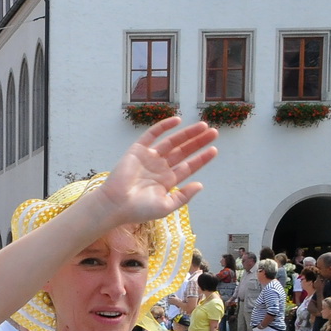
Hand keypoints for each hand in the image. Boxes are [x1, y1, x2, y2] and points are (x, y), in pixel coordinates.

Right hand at [95, 118, 218, 228]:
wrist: (115, 205)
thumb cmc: (138, 210)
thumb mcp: (166, 207)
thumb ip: (184, 197)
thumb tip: (200, 185)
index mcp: (167, 181)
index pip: (188, 167)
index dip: (201, 158)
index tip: (214, 150)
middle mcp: (159, 168)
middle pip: (183, 151)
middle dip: (198, 142)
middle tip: (214, 133)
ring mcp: (149, 158)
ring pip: (172, 141)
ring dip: (187, 133)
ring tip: (203, 126)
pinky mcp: (137, 151)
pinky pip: (152, 135)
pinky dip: (164, 127)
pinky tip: (178, 120)